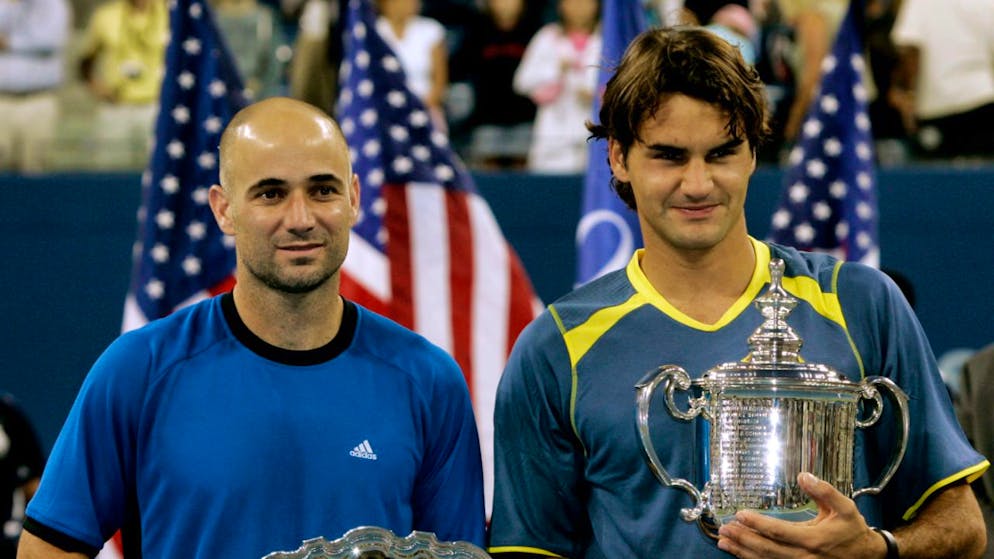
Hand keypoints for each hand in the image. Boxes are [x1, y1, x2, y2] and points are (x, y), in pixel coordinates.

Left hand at [716, 472, 887, 558]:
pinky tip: (740, 553)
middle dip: (743, 538)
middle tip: (723, 528)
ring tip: (724, 541)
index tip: (739, 514)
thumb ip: (824, 491)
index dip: (757, 524)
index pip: (778, 531)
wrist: (867, 556)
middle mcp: (804, 556)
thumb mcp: (844, 507)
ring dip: (742, 551)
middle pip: (766, 549)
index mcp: (813, 540)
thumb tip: (803, 476)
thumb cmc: (852, 530)